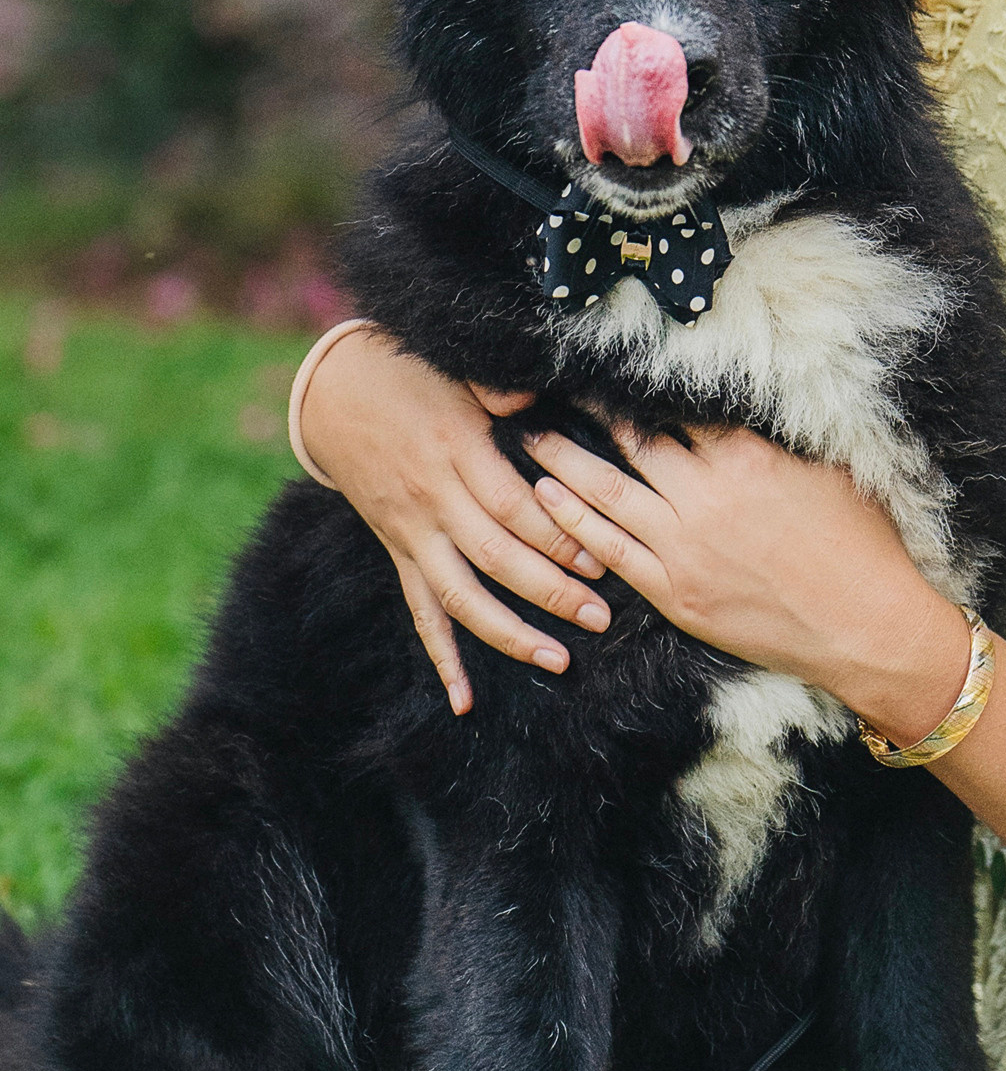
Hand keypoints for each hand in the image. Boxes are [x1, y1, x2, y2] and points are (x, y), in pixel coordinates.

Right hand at [298, 326, 612, 713]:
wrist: (336, 394)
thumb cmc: (414, 376)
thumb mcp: (457, 371)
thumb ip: (500, 389)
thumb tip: (535, 400)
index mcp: (456, 449)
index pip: (513, 506)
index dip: (557, 536)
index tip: (603, 559)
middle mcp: (433, 498)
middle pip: (494, 557)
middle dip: (549, 592)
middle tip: (599, 617)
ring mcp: (412, 531)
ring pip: (459, 596)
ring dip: (508, 634)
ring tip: (557, 660)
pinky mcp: (399, 549)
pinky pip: (420, 610)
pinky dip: (441, 657)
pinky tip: (463, 700)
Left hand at [522, 425, 973, 737]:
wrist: (864, 627)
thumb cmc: (861, 545)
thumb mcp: (827, 469)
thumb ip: (776, 438)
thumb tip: (742, 404)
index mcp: (746, 457)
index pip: (676, 407)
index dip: (636, 385)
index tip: (604, 363)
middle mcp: (707, 495)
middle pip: (632, 441)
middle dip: (587, 411)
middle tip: (547, 386)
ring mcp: (685, 547)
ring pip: (607, 492)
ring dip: (562, 460)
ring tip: (527, 433)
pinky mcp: (675, 593)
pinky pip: (611, 550)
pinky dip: (574, 521)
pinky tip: (546, 498)